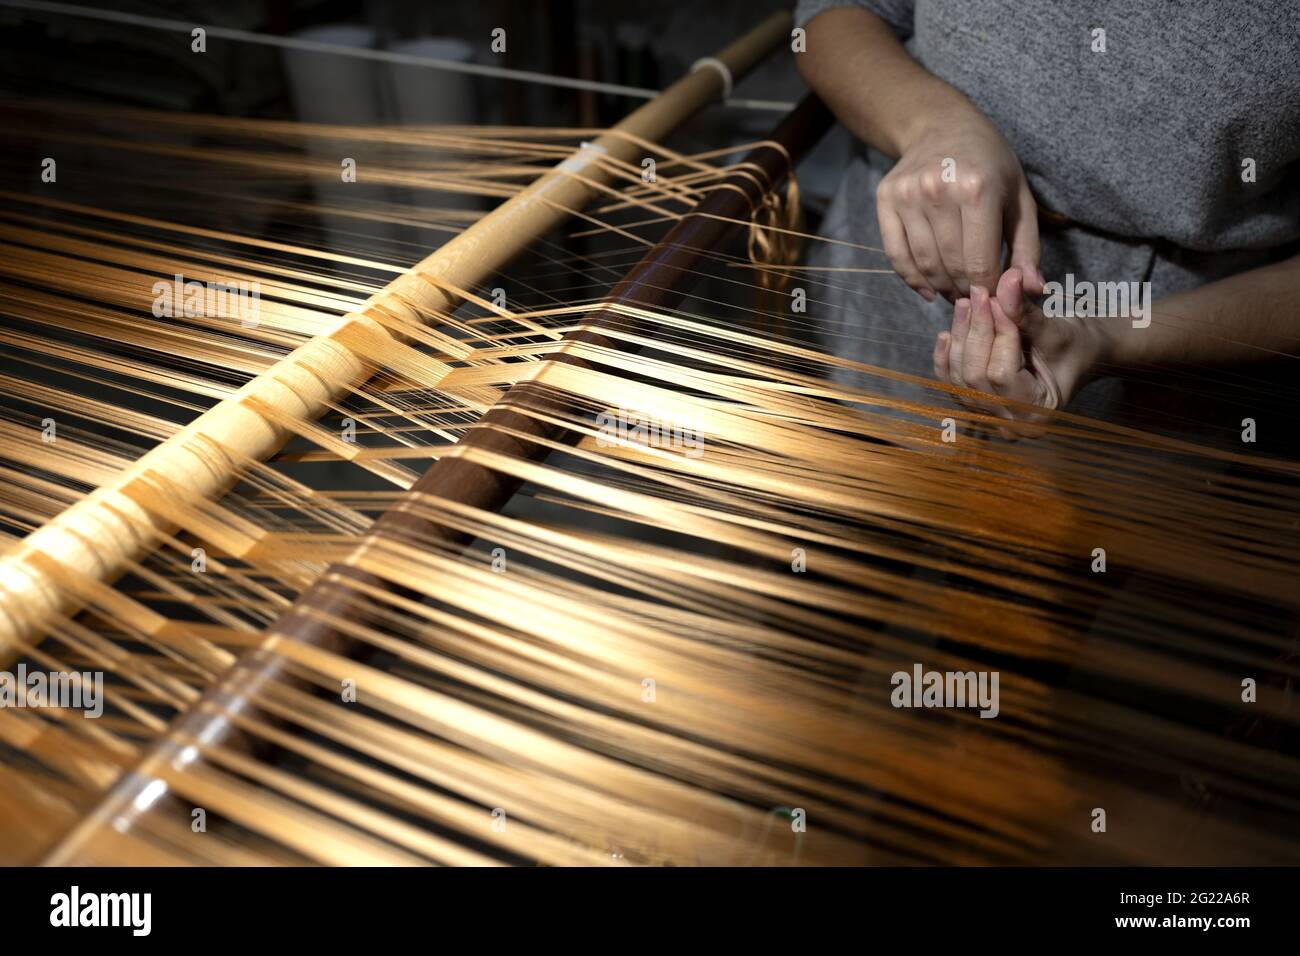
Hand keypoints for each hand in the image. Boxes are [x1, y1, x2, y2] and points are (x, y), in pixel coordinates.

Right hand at [877, 107, 1042, 300]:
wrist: (942, 126)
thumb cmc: (989, 164)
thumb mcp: (1019, 198)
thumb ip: (1027, 247)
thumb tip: (1032, 290)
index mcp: (978, 189)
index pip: (979, 263)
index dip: (988, 289)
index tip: (994, 296)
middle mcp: (939, 190)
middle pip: (950, 266)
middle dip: (965, 290)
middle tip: (975, 296)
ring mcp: (908, 194)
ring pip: (923, 264)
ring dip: (940, 288)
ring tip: (955, 291)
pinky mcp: (886, 199)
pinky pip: (896, 254)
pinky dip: (912, 279)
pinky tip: (928, 289)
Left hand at [933, 268, 1106, 428]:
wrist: (1078, 355)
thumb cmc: (1074, 345)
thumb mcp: (1054, 328)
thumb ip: (1025, 310)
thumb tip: (1009, 278)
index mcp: (1036, 415)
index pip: (1001, 374)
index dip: (996, 334)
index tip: (995, 298)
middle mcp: (1010, 424)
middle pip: (975, 377)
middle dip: (975, 331)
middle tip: (977, 294)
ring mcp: (989, 417)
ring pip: (959, 377)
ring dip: (960, 337)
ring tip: (966, 304)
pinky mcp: (975, 404)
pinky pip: (950, 381)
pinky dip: (946, 356)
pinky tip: (948, 332)